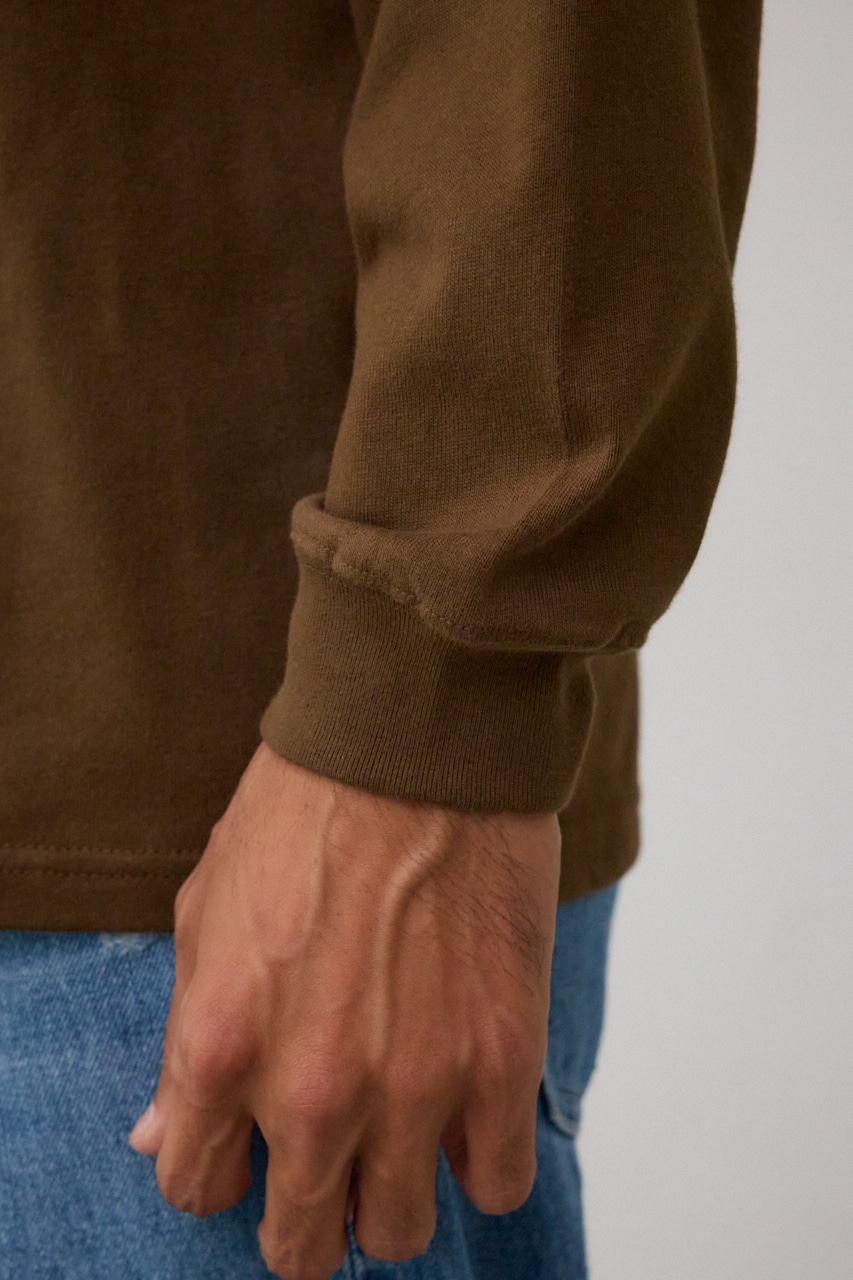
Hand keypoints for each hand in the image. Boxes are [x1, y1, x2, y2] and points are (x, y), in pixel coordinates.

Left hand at [128, 741, 560, 1279]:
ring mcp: (414, 1086)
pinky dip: (478, 1163)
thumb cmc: (307, 811)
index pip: (196, 1189)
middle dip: (305, 1216)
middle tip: (329, 1166)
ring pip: (399, 1233)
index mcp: (221, 1048)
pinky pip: (497, 1186)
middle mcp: (312, 1091)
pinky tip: (464, 1113)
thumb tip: (164, 1138)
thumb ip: (184, 1040)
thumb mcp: (207, 912)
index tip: (249, 1152)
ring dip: (392, 1198)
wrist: (418, 744)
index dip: (222, 1173)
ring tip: (399, 1136)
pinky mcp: (503, 1062)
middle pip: (300, 1244)